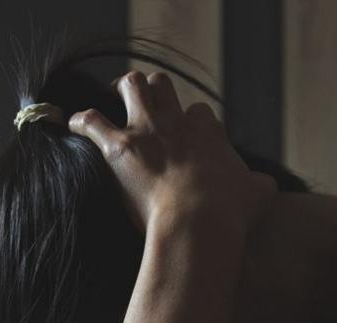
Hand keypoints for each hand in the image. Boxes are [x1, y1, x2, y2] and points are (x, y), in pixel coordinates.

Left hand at [69, 71, 274, 236]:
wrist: (200, 222)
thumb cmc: (230, 213)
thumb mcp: (259, 194)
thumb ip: (260, 184)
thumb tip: (263, 186)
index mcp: (208, 130)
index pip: (199, 113)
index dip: (190, 124)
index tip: (185, 140)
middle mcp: (176, 122)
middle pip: (163, 86)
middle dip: (153, 93)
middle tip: (142, 105)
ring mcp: (146, 131)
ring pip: (131, 85)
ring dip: (120, 90)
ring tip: (110, 99)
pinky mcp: (119, 147)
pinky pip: (91, 121)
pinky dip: (80, 121)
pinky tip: (73, 126)